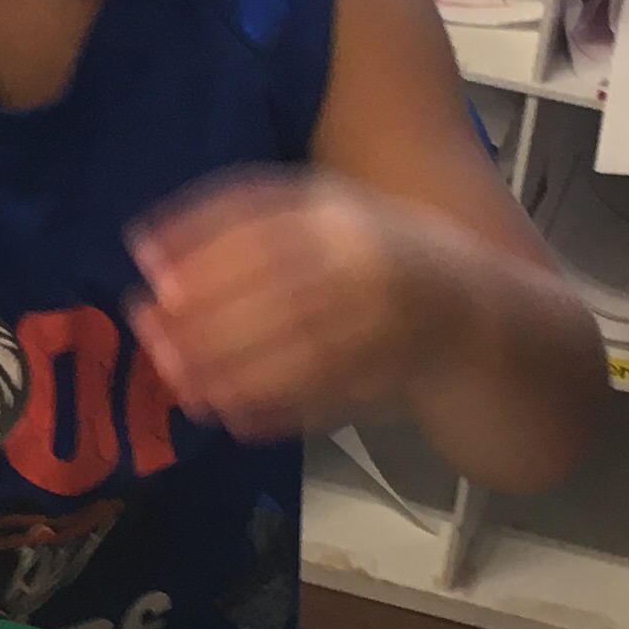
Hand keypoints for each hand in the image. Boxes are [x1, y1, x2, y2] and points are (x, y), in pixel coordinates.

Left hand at [125, 168, 448, 442]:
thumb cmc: (385, 264)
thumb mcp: (330, 224)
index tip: (142, 257)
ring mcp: (390, 317)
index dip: (198, 234)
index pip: (261, 216)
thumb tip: (153, 253)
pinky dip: (280, 408)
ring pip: (300, 347)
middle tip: (150, 337)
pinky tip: (236, 418)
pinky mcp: (401, 371)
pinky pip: (331, 394)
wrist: (486, 315)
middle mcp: (368, 256)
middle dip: (205, 312)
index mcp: (343, 209)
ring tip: (183, 386)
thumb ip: (258, 232)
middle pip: (274, 283)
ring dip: (234, 370)